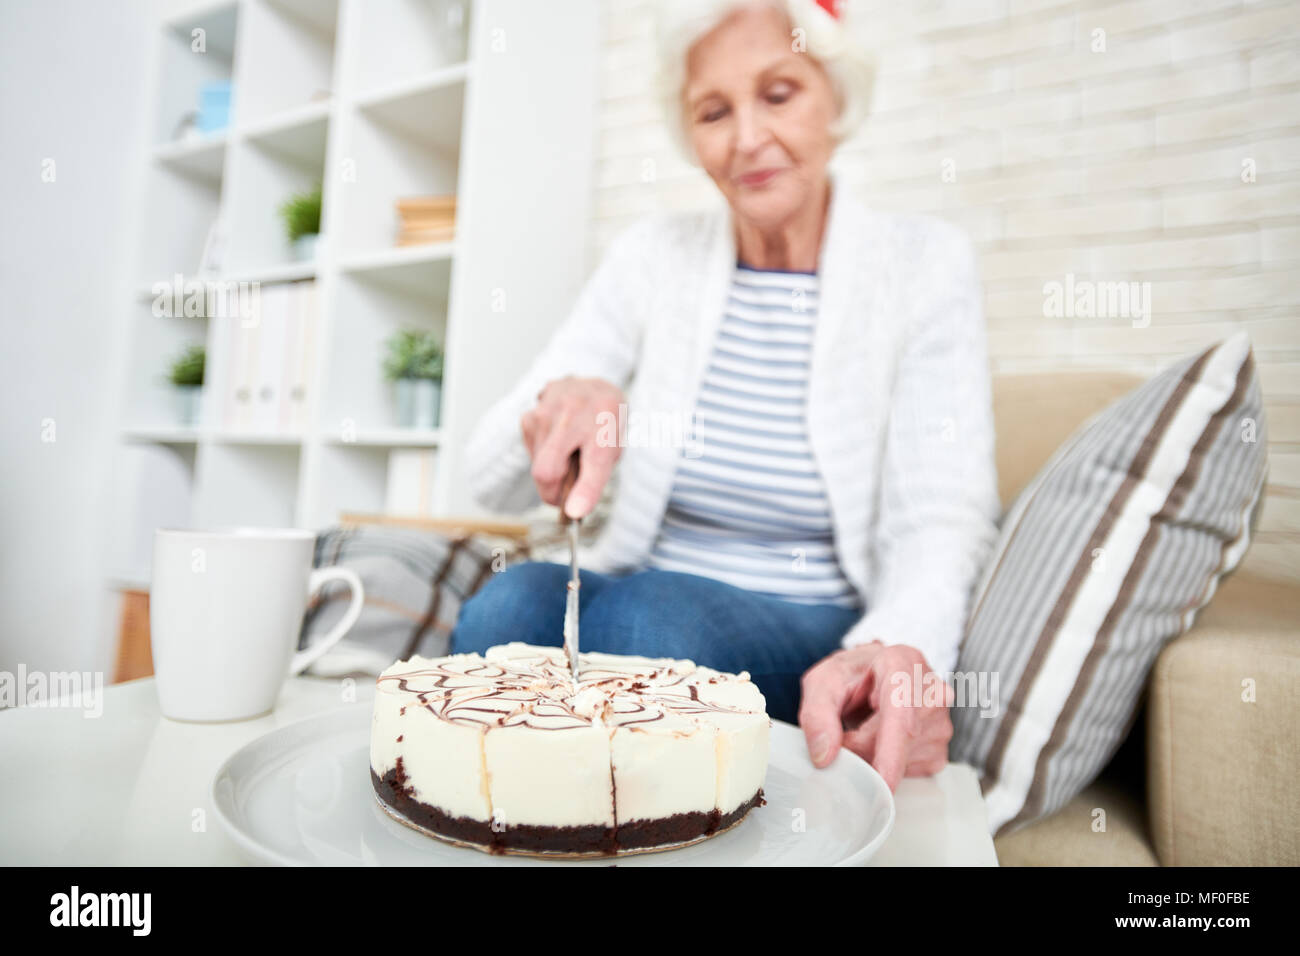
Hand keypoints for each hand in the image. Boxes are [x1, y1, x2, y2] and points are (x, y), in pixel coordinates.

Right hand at [520, 376, 624, 518]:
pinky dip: (542, 456)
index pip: (594, 461)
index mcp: (604, 418)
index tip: (573, 513)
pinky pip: (531, 453)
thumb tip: (574, 511)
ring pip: (537, 465)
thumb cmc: (606, 425)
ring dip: (550, 471)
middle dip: (554, 491)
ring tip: (568, 452)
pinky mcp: (528, 415)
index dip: (583, 491)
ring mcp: (545, 410)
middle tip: (568, 491)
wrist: (594, 387)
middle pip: (546, 471)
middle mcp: (573, 410)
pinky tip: (556, 442)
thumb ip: (594, 480)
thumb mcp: (613, 451)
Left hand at [797, 641, 953, 791]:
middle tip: (842, 734)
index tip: (882, 782)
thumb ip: (816, 716)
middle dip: (860, 750)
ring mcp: (942, 722)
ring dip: (873, 758)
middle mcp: (931, 691)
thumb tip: (825, 757)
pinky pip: (909, 773)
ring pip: (902, 763)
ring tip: (865, 728)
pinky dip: (887, 767)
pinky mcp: (941, 751)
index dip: (891, 752)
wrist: (873, 675)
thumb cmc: (851, 676)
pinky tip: (881, 742)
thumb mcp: (823, 683)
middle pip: (895, 743)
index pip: (901, 713)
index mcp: (903, 663)